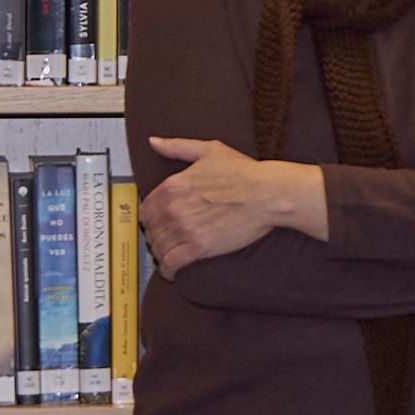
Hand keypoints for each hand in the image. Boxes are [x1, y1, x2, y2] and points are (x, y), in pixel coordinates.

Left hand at [141, 137, 326, 266]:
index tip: (157, 223)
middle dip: (156, 236)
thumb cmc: (244, 172)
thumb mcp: (209, 150)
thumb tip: (154, 142)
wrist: (267, 194)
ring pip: (159, 248)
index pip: (146, 209)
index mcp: (172, 186)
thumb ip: (177, 147)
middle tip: (165, 240)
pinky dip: (168, 270)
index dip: (150, 219)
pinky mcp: (199, 247)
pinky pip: (172, 263)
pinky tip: (171, 272)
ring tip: (169, 255)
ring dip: (162, 253)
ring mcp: (185, 229)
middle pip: (151, 230)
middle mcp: (174, 208)